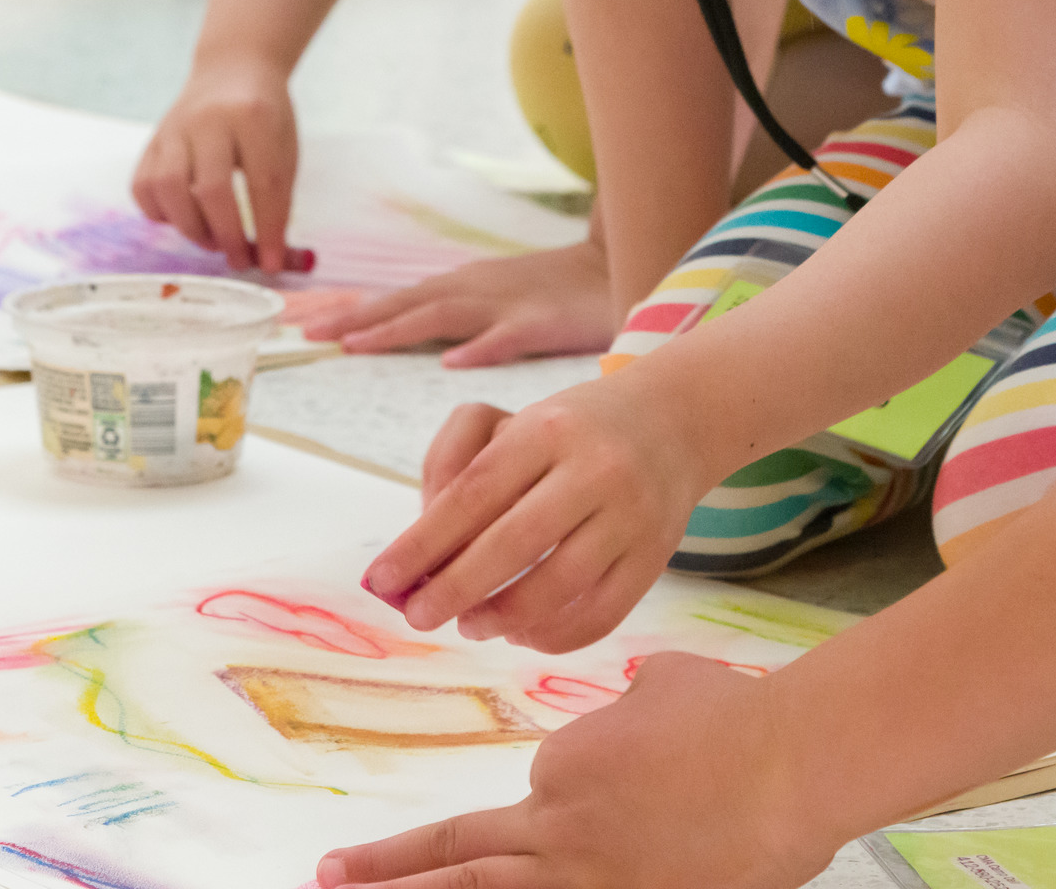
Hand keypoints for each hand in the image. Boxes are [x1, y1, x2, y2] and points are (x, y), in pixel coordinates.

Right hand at [132, 57, 298, 273]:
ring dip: (190, 227)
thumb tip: (270, 257)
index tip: (271, 264)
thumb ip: (278, 197)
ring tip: (211, 241)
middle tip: (239, 259)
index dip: (268, 230)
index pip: (263, 183)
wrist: (233, 68)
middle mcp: (208, 120)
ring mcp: (173, 128)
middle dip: (226, 235)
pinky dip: (159, 213)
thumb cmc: (265, 115)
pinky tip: (182, 219)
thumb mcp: (284, 145)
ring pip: (167, 187)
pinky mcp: (152, 139)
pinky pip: (142, 185)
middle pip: (210, 189)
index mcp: (253, 117)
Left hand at [297, 240, 613, 365]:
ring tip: (355, 344)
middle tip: (307, 332)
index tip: (301, 324)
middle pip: (405, 303)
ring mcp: (506, 303)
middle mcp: (473, 290)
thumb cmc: (554, 295)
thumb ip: (459, 324)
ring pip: (442, 314)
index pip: (396, 301)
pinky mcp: (542, 321)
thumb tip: (417, 351)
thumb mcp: (497, 304)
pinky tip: (453, 361)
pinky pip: (507, 336)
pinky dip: (479, 347)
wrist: (617, 263)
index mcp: (461, 290)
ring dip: (397, 327)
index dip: (349, 311)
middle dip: (354, 317)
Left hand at [318, 653, 834, 888]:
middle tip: (324, 879)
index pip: (524, 797)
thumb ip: (634, 699)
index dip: (540, 798)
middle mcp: (558, 829)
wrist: (787, 762)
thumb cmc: (733, 717)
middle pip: (455, 859)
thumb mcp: (667, 683)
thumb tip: (635, 698)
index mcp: (562, 766)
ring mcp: (589, 879)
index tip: (551, 808)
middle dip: (385, 872)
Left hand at [363, 371, 708, 652]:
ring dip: (503, 617)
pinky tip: (522, 633)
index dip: (421, 543)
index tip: (381, 580)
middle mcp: (594, 468)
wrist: (674, 420)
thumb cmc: (570, 429)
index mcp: (546, 428)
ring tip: (470, 626)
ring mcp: (631, 515)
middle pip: (513, 542)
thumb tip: (423, 549)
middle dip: (454, 588)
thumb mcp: (512, 421)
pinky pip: (601, 612)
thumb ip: (454, 464)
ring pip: (560, 584)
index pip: (472, 493)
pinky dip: (554, 635)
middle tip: (417, 616)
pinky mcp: (656, 554)